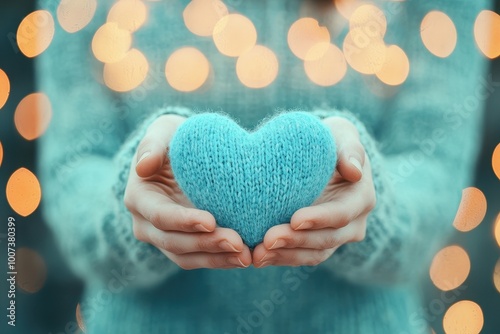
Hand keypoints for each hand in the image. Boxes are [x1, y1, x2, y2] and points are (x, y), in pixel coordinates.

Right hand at [124, 114, 251, 268]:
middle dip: (206, 244)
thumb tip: (144, 166)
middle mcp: (146, 224)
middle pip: (174, 242)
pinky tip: (244, 257)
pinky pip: (200, 259)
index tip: (211, 221)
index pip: (160, 216)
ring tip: (246, 256)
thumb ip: (152, 144)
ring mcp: (164, 238)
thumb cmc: (173, 139)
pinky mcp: (184, 245)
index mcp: (139, 198)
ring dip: (217, 259)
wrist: (182, 156)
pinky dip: (221, 260)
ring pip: (187, 257)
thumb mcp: (162, 132)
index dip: (184, 221)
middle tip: (238, 243)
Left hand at [253, 117, 375, 267]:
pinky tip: (258, 257)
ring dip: (284, 256)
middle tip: (267, 240)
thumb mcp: (343, 135)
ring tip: (257, 255)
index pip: (342, 214)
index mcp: (361, 198)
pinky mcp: (315, 244)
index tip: (294, 219)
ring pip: (312, 254)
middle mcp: (353, 223)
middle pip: (326, 239)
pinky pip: (299, 256)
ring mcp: (335, 237)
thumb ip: (350, 150)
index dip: (320, 219)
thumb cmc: (331, 141)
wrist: (321, 157)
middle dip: (296, 241)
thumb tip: (354, 171)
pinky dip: (279, 258)